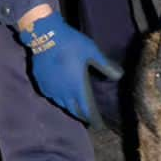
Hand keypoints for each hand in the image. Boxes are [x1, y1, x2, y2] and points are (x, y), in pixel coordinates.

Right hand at [19, 12, 122, 126]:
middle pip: (74, 110)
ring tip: (76, 108)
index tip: (99, 125)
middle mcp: (63, 93)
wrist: (45, 35)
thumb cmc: (72, 43)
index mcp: (77, 87)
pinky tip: (60, 95)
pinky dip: (59, 99)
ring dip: (70, 107)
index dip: (94, 119)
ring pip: (61, 104)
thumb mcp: (93, 52)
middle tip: (89, 119)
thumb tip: (120, 76)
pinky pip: (51, 96)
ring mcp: (50, 89)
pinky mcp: (41, 83)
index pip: (87, 110)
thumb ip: (106, 65)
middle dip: (83, 116)